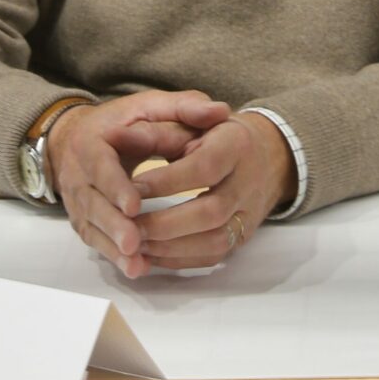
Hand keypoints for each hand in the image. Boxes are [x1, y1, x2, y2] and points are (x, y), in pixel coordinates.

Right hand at [48, 89, 229, 277]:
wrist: (79, 137)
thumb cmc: (125, 122)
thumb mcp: (151, 106)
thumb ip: (184, 108)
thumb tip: (219, 111)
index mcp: (92, 141)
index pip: (100, 166)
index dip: (115, 187)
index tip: (134, 205)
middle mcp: (77, 173)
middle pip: (92, 203)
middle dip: (113, 225)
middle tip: (134, 242)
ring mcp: (77, 200)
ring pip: (92, 226)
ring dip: (112, 247)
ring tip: (137, 263)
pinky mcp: (83, 219)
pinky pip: (95, 240)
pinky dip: (113, 256)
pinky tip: (136, 268)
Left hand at [131, 111, 297, 269]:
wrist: (263, 155)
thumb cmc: (214, 133)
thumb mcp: (189, 120)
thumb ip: (155, 129)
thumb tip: (114, 134)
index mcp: (236, 144)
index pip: (204, 167)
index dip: (167, 181)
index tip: (132, 188)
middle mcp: (248, 182)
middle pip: (211, 212)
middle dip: (165, 222)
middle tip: (128, 224)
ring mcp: (248, 214)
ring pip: (214, 242)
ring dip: (169, 246)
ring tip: (135, 241)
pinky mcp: (242, 237)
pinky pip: (212, 257)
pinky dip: (178, 259)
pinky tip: (150, 253)